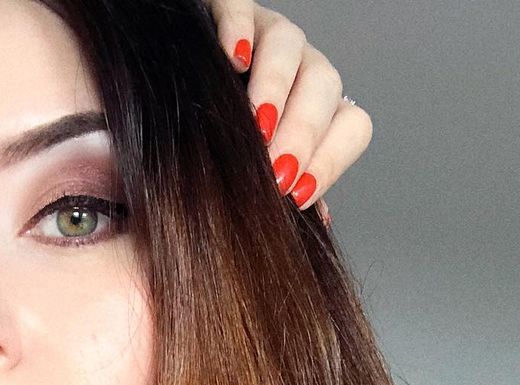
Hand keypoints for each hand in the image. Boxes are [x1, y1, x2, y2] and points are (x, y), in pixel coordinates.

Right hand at [206, 1, 373, 225]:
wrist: (169, 107)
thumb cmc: (215, 153)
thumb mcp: (253, 178)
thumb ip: (285, 194)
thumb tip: (316, 226)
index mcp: (316, 112)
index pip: (349, 126)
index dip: (330, 160)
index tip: (296, 197)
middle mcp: (300, 71)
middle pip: (323, 87)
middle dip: (302, 132)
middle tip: (275, 170)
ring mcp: (266, 37)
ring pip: (290, 46)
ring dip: (276, 87)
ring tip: (255, 125)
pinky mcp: (228, 12)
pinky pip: (239, 6)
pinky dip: (237, 28)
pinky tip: (230, 59)